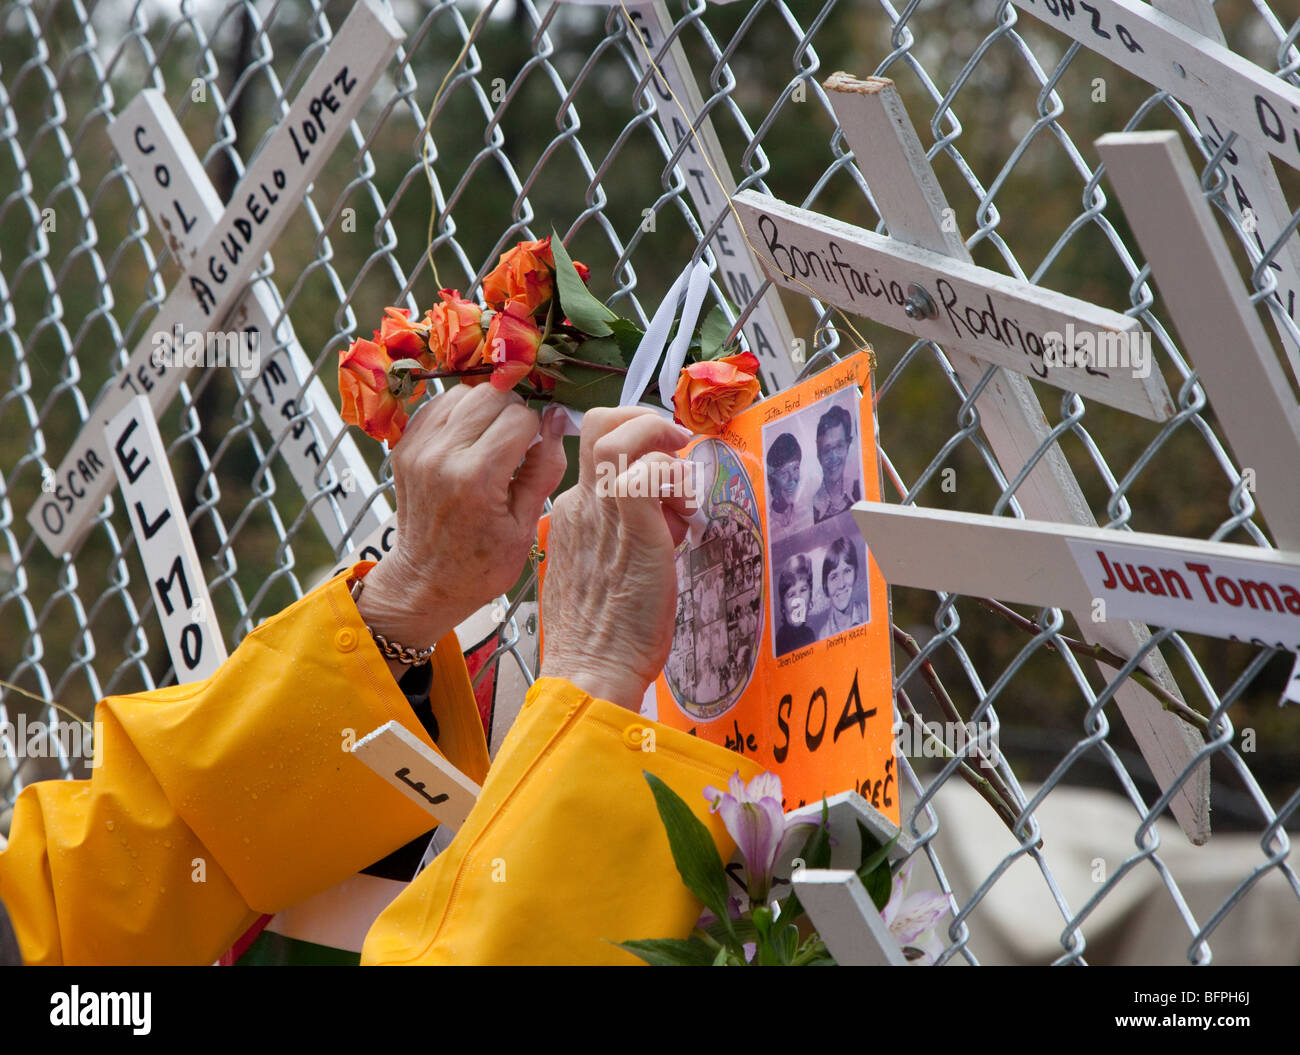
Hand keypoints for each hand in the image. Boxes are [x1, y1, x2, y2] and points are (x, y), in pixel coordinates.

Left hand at [357, 384, 567, 649]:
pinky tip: (469, 441)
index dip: (536, 430)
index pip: (520, 417)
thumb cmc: (481, 565)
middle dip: (512, 411)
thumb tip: (558, 418)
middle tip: (516, 443)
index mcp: (477, 478)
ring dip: (485, 408)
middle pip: (491, 394)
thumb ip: (544, 467)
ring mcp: (418, 448)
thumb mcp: (526, 526)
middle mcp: (442, 456)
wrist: (425, 583)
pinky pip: (439, 405)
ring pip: (464, 392)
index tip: (535, 450)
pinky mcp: (405, 447)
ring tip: (491, 441)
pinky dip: (460, 413)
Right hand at [539, 407, 694, 710]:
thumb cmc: (605, 641)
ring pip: (618, 434)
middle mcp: (578, 504)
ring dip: (662, 447)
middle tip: (675, 446)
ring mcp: (597, 506)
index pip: (599, 458)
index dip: (637, 456)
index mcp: (571, 517)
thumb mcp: (608, 577)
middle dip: (643, 421)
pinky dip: (673, 472)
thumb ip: (628, 541)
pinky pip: (647, 464)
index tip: (665, 480)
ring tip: (684, 491)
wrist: (591, 669)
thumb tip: (668, 520)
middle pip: (599, 426)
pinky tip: (686, 505)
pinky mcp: (627, 515)